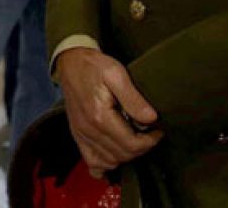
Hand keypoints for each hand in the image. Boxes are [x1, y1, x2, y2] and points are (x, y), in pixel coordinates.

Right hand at [55, 47, 162, 173]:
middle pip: (123, 155)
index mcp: (100, 116)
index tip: (157, 129)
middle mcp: (88, 129)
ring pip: (110, 161)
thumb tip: (151, 119)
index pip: (132, 145)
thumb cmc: (95, 66)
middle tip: (148, 133)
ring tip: (134, 138)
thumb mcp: (117, 73)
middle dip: (141, 148)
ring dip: (126, 155)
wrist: (70, 62)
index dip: (150, 141)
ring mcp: (81, 134)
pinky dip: (106, 164)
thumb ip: (133, 98)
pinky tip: (115, 154)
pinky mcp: (78, 135)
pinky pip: (92, 162)